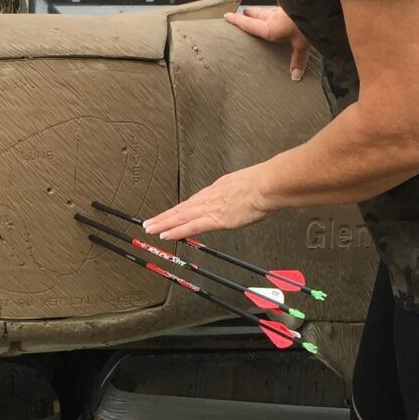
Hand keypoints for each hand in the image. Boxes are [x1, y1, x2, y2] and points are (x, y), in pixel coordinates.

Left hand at [144, 164, 274, 240]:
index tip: (170, 214)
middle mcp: (210, 197)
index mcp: (219, 189)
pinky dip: (176, 231)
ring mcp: (211, 207)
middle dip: (164, 216)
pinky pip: (190, 226)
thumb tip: (245, 196)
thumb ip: (242, 192)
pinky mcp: (215, 219)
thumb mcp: (250, 185)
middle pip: (182, 208)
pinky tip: (165, 234)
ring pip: (180, 217)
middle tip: (150, 222)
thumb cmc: (265, 184)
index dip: (180, 209)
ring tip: (150, 228)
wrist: (269, 184)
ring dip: (163, 223)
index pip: (194, 202)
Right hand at [225, 2, 309, 79]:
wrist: (317, 5)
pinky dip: (277, 10)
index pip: (250, 25)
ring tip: (259, 12)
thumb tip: (295, 76)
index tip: (227, 16)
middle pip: (257, 14)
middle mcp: (274, 16)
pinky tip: (282, 11)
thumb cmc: (306, 24)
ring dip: (262, 11)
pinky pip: (280, 8)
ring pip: (268, 10)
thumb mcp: (302, 44)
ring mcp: (283, 8)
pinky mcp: (292, 4)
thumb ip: (298, 59)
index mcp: (271, 28)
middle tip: (242, 13)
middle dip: (249, 14)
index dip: (237, 21)